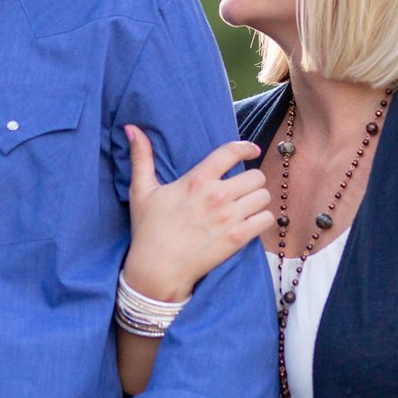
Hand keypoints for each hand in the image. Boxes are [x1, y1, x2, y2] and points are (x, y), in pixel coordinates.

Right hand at [122, 128, 273, 301]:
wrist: (157, 269)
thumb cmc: (148, 230)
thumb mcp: (142, 191)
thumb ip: (141, 157)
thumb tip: (131, 128)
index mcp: (197, 180)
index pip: (231, 152)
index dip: (246, 148)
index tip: (252, 151)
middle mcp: (217, 195)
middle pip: (256, 176)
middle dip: (251, 181)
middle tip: (242, 190)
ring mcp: (229, 218)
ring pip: (263, 197)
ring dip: (257, 201)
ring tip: (247, 206)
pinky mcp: (238, 238)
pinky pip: (266, 219)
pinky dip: (262, 220)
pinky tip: (251, 223)